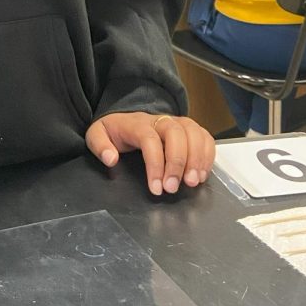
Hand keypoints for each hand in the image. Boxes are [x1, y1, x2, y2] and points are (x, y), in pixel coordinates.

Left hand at [86, 112, 215, 195]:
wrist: (125, 117)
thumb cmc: (114, 130)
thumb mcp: (97, 134)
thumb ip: (100, 146)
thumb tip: (111, 159)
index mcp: (137, 123)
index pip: (150, 140)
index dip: (155, 164)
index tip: (156, 188)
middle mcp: (160, 120)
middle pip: (176, 134)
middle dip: (178, 162)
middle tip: (173, 188)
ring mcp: (177, 122)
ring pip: (194, 132)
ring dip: (197, 158)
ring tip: (192, 182)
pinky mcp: (188, 129)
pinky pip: (204, 136)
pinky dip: (207, 154)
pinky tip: (202, 174)